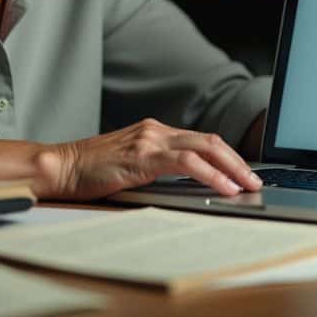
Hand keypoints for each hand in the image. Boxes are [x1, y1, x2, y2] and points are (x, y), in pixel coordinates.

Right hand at [38, 118, 263, 200]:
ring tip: (248, 185)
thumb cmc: (90, 172)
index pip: (201, 139)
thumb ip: (156, 168)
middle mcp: (155, 130)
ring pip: (204, 147)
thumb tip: (191, 185)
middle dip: (237, 160)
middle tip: (256, 180)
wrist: (61, 167)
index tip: (244, 172)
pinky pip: (187, 162)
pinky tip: (224, 186)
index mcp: (154, 131)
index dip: (227, 155)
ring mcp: (150, 140)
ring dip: (231, 167)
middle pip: (210, 140)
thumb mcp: (130, 166)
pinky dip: (211, 174)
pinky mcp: (143, 156)